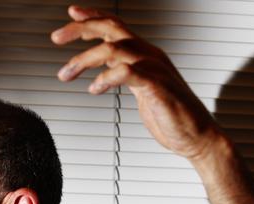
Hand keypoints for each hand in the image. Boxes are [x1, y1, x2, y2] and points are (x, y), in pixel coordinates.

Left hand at [51, 5, 222, 161]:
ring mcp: (155, 69)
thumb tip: (106, 70)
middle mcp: (149, 56)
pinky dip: (106, 78)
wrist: (197, 137)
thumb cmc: (171, 115)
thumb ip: (126, 75)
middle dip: (81, 29)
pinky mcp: (157, 87)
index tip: (70, 15)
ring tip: (66, 74)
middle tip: (56, 38)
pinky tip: (94, 89)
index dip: (92, 18)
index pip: (116, 26)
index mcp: (145, 54)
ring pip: (114, 49)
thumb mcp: (142, 89)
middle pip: (112, 29)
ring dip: (84, 60)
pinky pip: (127, 73)